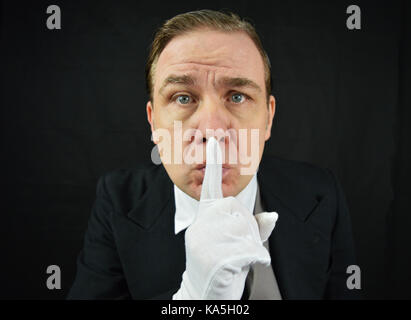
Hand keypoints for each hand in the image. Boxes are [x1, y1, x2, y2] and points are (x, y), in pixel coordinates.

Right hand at [173, 137, 277, 299]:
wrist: (205, 291)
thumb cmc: (224, 263)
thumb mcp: (237, 241)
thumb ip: (254, 227)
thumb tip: (273, 215)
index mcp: (205, 218)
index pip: (211, 188)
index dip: (214, 165)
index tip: (214, 142)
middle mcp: (200, 225)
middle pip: (236, 209)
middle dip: (246, 229)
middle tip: (237, 246)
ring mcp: (203, 241)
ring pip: (243, 230)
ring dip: (250, 246)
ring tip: (237, 257)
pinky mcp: (211, 257)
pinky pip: (247, 249)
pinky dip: (255, 258)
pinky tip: (245, 265)